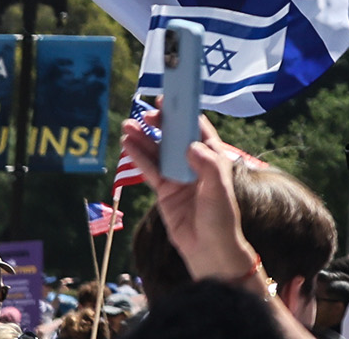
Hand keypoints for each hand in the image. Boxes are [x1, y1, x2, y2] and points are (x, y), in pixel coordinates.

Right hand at [124, 116, 256, 286]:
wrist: (208, 247)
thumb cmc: (220, 217)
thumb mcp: (218, 188)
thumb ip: (206, 166)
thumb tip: (190, 146)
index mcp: (213, 157)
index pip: (198, 129)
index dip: (185, 114)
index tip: (170, 101)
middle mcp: (195, 163)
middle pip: (175, 137)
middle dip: (161, 124)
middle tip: (146, 113)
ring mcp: (178, 176)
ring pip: (158, 152)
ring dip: (144, 138)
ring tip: (128, 125)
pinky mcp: (165, 190)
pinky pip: (150, 170)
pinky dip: (139, 157)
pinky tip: (128, 145)